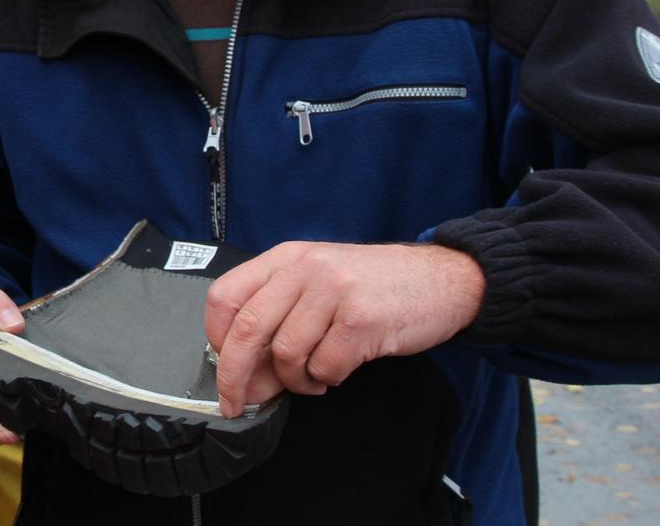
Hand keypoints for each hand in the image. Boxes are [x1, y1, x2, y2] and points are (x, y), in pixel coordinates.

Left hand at [203, 242, 484, 417]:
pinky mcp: (361, 321)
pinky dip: (327, 379)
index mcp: (287, 258)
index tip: (221, 366)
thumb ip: (279, 320)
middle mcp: (306, 269)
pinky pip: (325, 367)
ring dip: (296, 380)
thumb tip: (244, 377)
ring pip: (287, 354)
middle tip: (236, 402)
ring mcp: (334, 292)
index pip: (227, 296)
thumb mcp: (319, 284)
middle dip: (234, 375)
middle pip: (248, 329)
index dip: (215, 338)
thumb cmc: (376, 285)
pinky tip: (338, 370)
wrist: (443, 279)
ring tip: (314, 377)